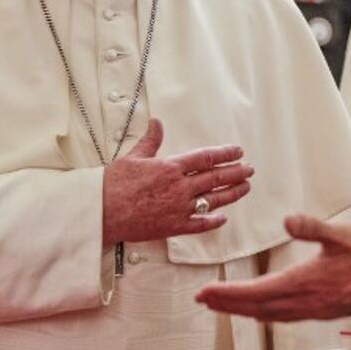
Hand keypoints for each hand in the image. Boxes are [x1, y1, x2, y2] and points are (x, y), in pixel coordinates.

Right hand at [102, 118, 251, 243]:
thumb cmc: (113, 184)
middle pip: (216, 178)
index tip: (238, 152)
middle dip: (236, 172)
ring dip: (233, 193)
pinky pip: (200, 224)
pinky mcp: (174, 227)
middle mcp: (179, 187)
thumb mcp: (133, 157)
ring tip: (246, 187)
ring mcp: (179, 208)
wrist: (101, 213)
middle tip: (250, 169)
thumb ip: (150, 140)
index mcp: (171, 167)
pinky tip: (224, 218)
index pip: (206, 158)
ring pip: (214, 200)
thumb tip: (157, 122)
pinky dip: (213, 221)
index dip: (226, 154)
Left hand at [195, 215, 350, 320]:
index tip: (206, 292)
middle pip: (256, 307)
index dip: (228, 294)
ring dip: (241, 310)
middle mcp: (303, 301)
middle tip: (203, 299)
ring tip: (221, 303)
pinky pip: (282, 316)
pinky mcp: (318, 311)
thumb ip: (312, 227)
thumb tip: (287, 220)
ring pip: (267, 314)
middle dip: (227, 304)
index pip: (256, 292)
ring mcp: (310, 309)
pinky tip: (257, 308)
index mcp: (303, 282)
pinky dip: (262, 312)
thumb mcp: (339, 234)